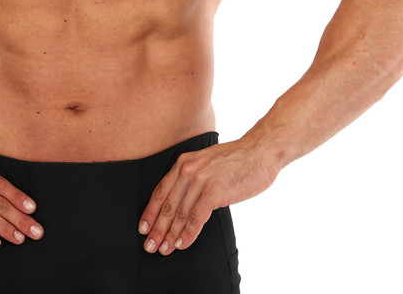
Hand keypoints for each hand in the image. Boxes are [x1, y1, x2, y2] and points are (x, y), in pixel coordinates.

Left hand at [138, 139, 276, 255]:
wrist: (259, 152)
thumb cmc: (236, 160)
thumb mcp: (206, 163)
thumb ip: (193, 178)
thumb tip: (183, 203)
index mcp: (183, 163)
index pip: (160, 191)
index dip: (150, 212)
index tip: (143, 228)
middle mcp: (187, 170)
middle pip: (167, 205)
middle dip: (157, 228)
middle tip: (150, 246)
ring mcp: (200, 180)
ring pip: (180, 213)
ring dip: (171, 235)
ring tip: (165, 250)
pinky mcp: (214, 191)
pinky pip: (197, 217)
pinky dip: (188, 233)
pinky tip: (182, 244)